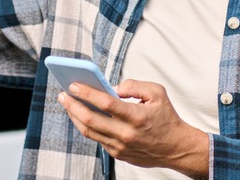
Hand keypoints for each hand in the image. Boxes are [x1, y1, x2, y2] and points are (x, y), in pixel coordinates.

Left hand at [58, 79, 209, 176]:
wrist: (177, 148)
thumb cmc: (166, 117)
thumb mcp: (157, 92)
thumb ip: (134, 85)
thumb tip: (112, 87)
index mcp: (136, 116)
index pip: (105, 103)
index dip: (87, 93)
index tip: (74, 84)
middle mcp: (126, 133)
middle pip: (91, 120)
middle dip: (73, 105)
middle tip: (63, 94)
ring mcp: (120, 146)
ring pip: (89, 132)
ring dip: (75, 116)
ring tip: (67, 103)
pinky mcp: (118, 154)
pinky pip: (97, 139)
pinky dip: (86, 126)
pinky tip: (80, 115)